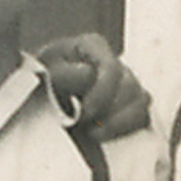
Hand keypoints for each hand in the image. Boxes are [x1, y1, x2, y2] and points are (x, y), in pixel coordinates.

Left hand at [33, 34, 150, 138]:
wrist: (39, 97)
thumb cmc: (43, 79)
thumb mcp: (45, 72)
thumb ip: (64, 73)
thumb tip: (88, 74)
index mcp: (93, 47)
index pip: (112, 68)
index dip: (101, 94)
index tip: (83, 113)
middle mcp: (114, 62)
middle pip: (130, 86)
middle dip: (108, 110)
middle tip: (84, 123)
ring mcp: (126, 84)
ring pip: (141, 101)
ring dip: (118, 121)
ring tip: (93, 131)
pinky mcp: (130, 105)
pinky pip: (142, 117)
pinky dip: (125, 129)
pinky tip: (103, 134)